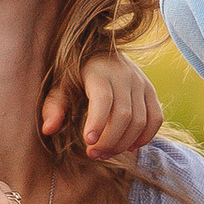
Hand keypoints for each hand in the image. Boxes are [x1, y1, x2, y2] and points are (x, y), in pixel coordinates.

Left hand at [45, 48, 163, 158]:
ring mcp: (140, 83)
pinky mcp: (150, 91)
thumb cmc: (75, 72)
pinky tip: (129, 146)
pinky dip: (146, 136)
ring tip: (106, 152)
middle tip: (94, 154)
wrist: (100, 49)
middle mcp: (124, 76)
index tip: (88, 142)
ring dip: (125, 143)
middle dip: (110, 140)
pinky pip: (156, 118)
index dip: (98, 123)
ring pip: (140, 120)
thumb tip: (48, 129)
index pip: (103, 99)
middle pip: (124, 115)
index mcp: (99, 72)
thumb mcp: (60, 85)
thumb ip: (54, 106)